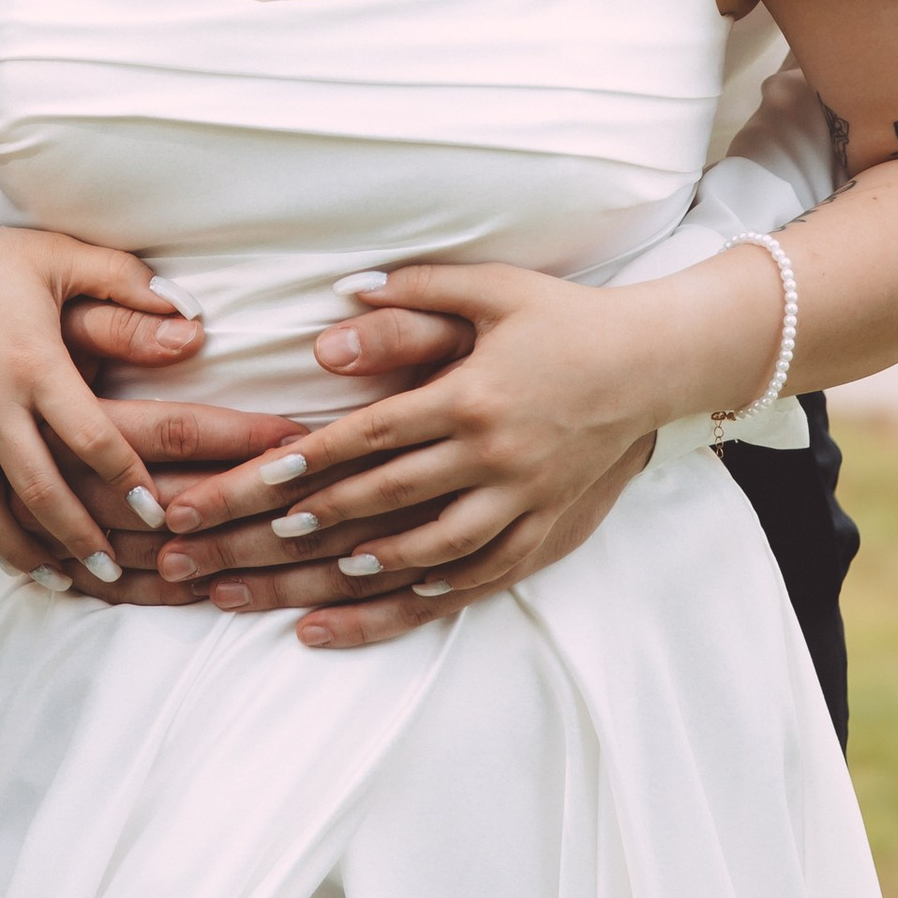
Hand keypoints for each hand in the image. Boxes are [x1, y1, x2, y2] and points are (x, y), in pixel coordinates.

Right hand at [0, 174, 175, 580]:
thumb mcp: (60, 257)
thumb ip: (128, 284)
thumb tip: (194, 317)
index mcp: (34, 361)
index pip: (90, 435)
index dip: (127, 478)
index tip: (161, 512)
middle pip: (42, 488)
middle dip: (83, 535)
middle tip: (121, 568)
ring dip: (33, 552)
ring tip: (71, 580)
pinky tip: (18, 561)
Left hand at [148, 259, 742, 636]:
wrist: (656, 365)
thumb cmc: (566, 319)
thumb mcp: (495, 289)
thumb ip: (416, 290)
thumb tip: (341, 297)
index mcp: (471, 396)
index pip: (372, 436)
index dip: (309, 461)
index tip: (255, 480)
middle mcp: (492, 456)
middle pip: (379, 501)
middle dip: (301, 525)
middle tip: (242, 541)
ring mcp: (519, 502)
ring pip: (423, 552)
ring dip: (354, 571)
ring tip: (288, 585)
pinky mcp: (542, 533)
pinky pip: (473, 578)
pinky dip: (417, 598)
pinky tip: (367, 608)